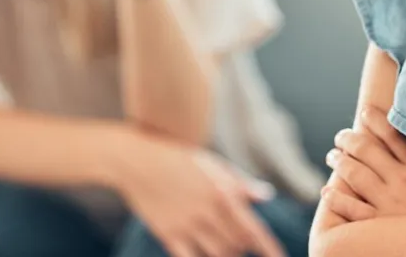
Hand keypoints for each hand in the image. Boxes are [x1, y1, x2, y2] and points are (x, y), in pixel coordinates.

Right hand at [119, 133, 285, 256]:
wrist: (136, 160)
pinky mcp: (168, 234)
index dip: (269, 248)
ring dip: (228, 255)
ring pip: (218, 254)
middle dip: (246, 248)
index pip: (254, 229)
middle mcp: (208, 211)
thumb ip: (240, 184)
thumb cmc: (177, 159)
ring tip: (228, 249)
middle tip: (246, 246)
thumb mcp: (213, 165)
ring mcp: (187, 224)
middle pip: (238, 244)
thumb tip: (266, 196)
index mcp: (223, 193)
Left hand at [322, 106, 405, 221]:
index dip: (376, 120)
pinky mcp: (378, 225)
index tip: (365, 113)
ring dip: (339, 162)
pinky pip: (350, 207)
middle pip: (367, 150)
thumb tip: (397, 141)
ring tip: (332, 156)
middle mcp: (403, 182)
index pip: (394, 135)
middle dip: (348, 139)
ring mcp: (389, 203)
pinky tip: (327, 192)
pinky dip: (335, 198)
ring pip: (355, 173)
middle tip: (340, 137)